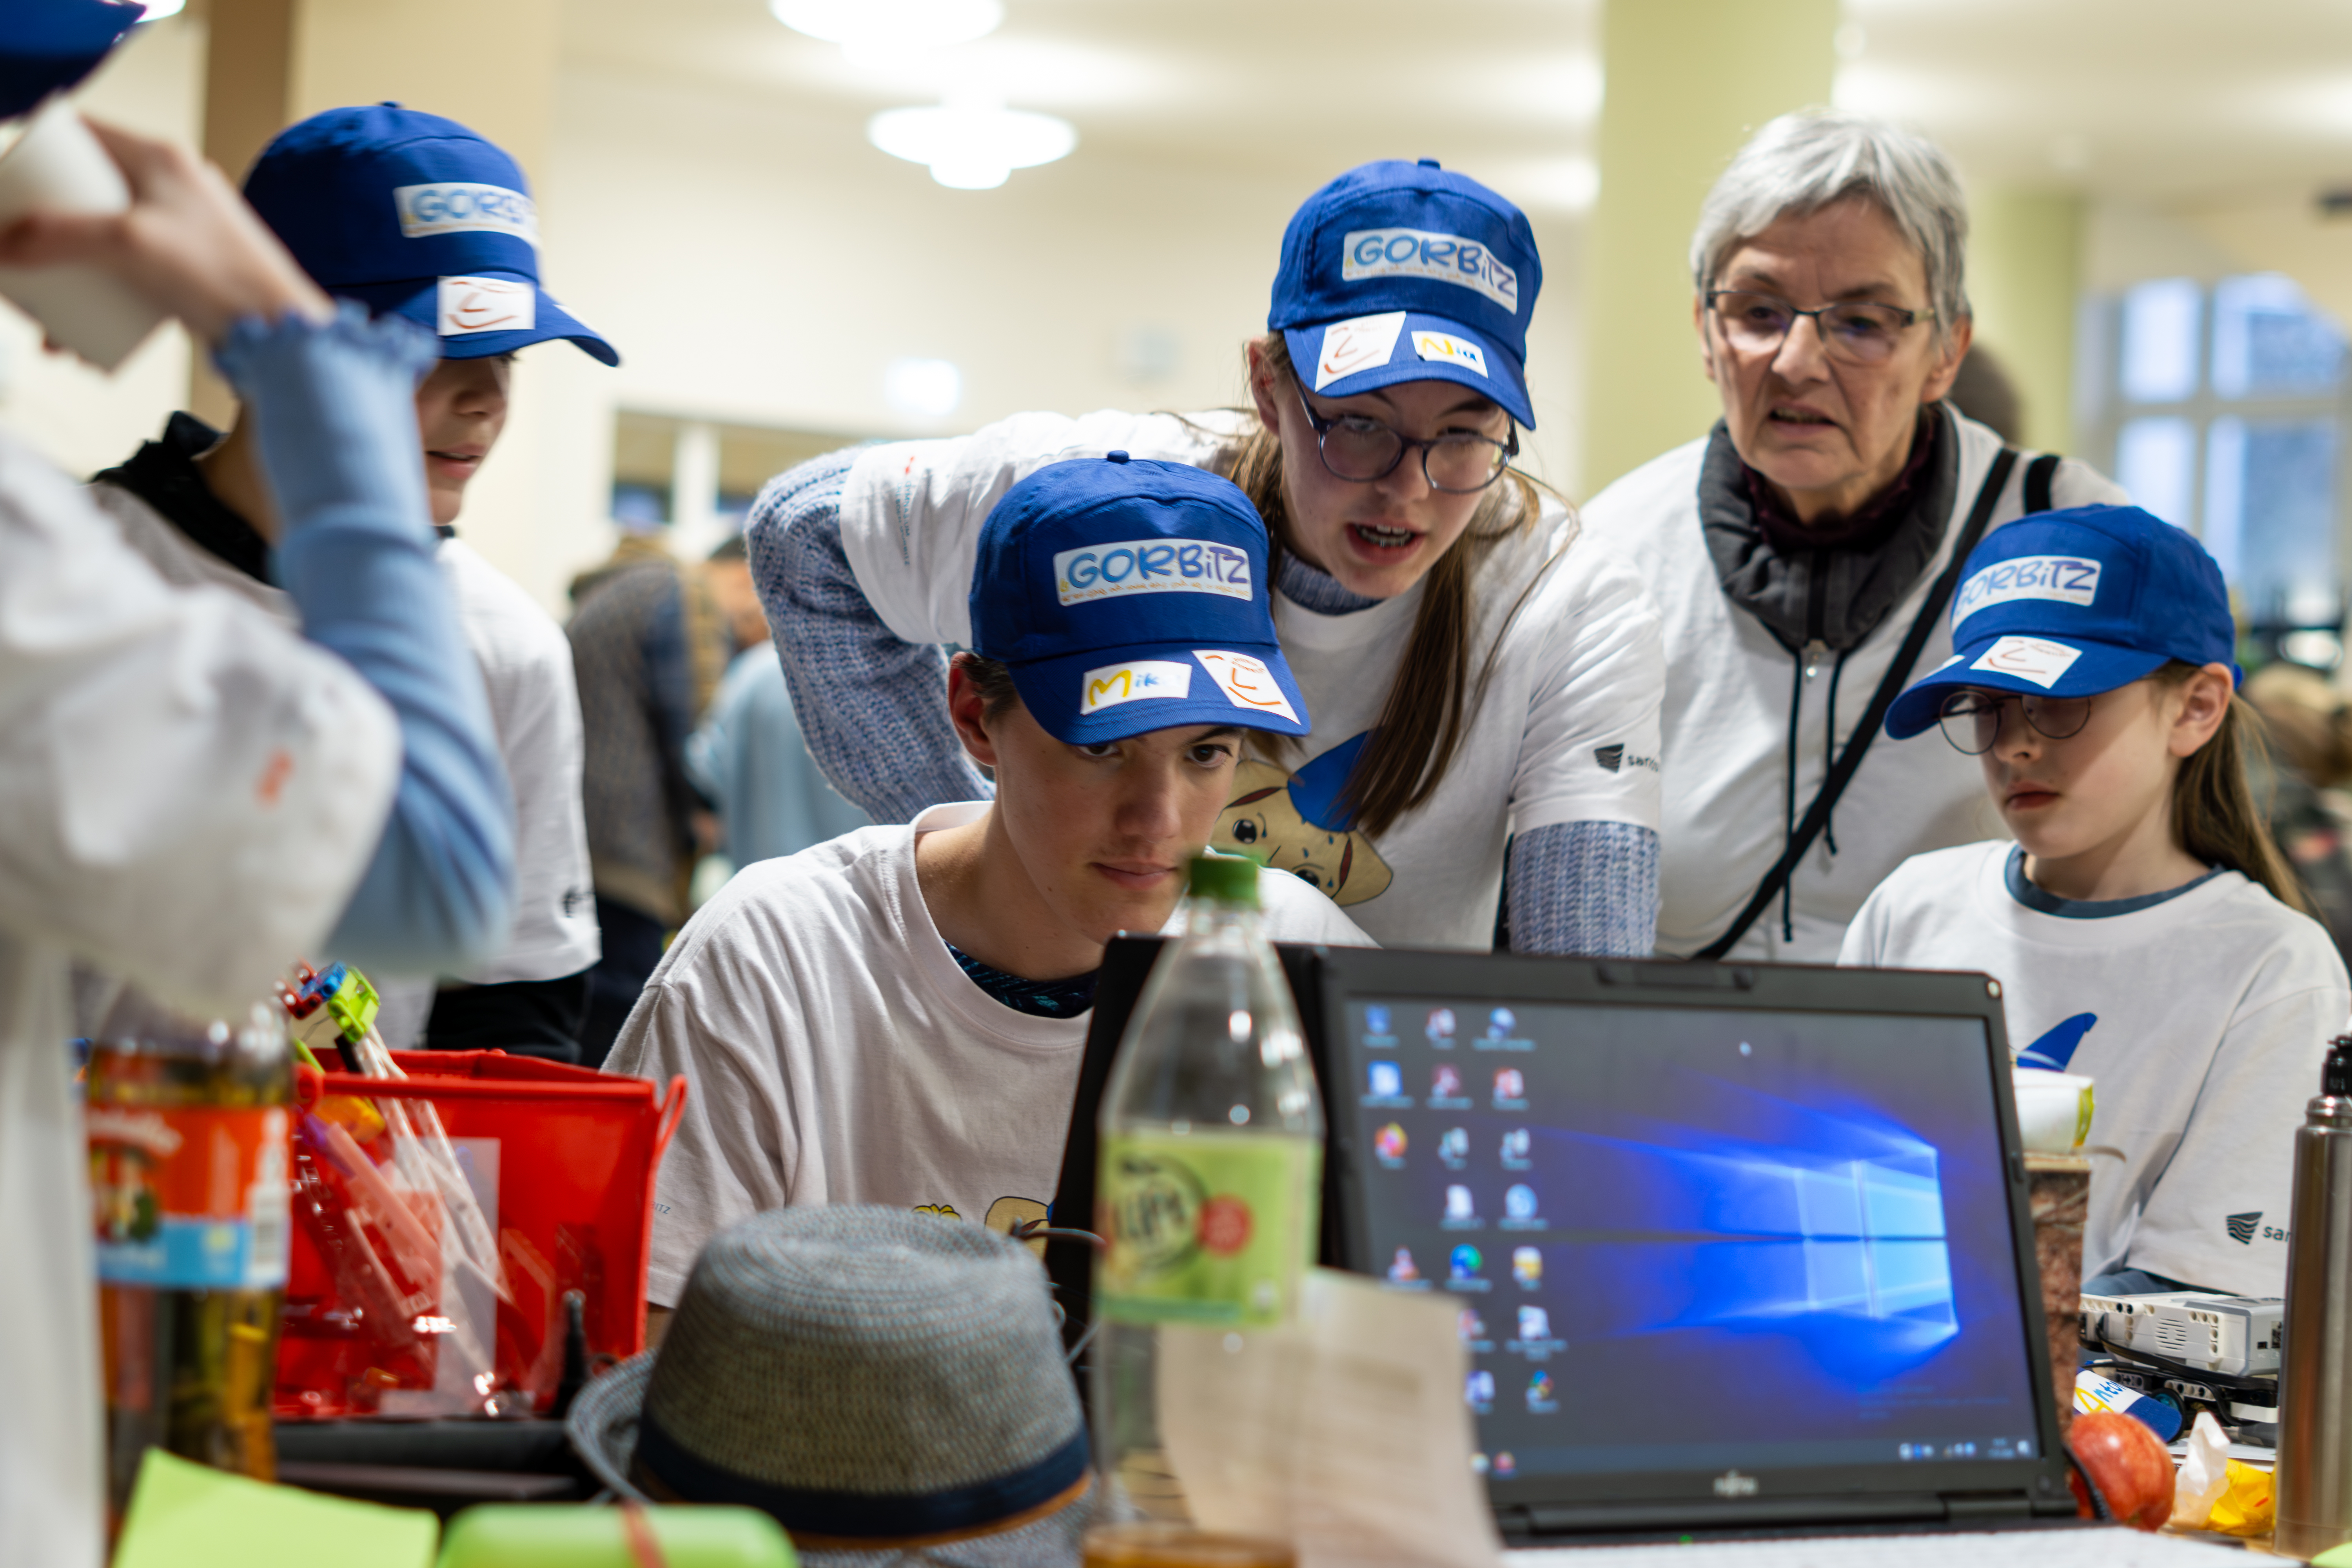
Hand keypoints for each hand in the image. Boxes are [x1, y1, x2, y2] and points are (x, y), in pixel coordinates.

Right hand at [0, 116, 328, 343]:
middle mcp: (170, 186)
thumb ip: (60, 236)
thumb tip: (1, 246)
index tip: (8, 184)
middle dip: (41, 228)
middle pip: (83, 192)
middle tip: (14, 254)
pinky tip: (72, 337)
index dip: (38, 151)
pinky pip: (125, 277)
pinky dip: (95, 302)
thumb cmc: (221, 276)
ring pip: (101, 240)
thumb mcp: (129, 243)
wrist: (281, 333)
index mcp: (160, 157)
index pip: (81, 131)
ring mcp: (179, 230)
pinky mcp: (185, 271)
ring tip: (38, 314)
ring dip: (63, 273)